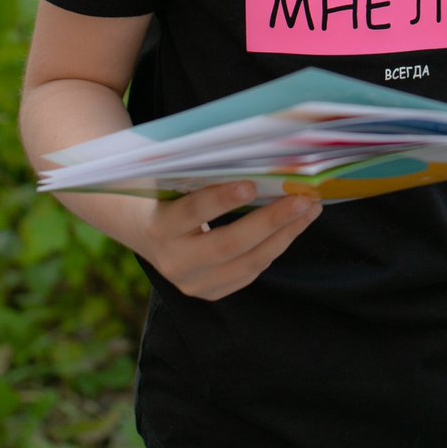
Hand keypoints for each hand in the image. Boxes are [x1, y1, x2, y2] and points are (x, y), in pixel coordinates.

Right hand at [127, 181, 320, 300]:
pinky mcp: (209, 291)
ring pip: (249, 261)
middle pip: (230, 244)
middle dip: (271, 220)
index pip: (192, 213)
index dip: (221, 199)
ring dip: (285, 234)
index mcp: (158, 227)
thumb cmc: (160, 191)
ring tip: (310, 209)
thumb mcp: (167, 178)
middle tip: (302, 198)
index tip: (251, 184)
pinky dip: (276, 246)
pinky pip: (251, 270)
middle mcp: (174, 261)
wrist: (136, 227)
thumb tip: (254, 156)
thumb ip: (200, 172)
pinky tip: (294, 225)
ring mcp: (193, 282)